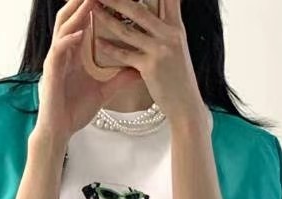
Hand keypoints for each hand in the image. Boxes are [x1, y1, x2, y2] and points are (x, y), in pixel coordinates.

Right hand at [36, 0, 144, 143]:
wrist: (59, 131)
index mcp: (75, 52)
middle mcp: (64, 51)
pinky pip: (57, 51)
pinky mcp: (50, 73)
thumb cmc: (76, 110)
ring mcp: (55, 60)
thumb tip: (140, 69)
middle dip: (82, 0)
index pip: (83, 20)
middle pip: (71, 16)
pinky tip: (79, 34)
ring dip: (75, 13)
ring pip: (63, 28)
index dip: (93, 4)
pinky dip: (67, 41)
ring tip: (90, 0)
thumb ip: (119, 78)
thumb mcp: (104, 91)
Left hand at [90, 0, 205, 124]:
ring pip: (127, 29)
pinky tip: (99, 41)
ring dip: (107, 17)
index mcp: (176, 26)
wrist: (187, 105)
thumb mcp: (178, 47)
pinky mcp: (150, 67)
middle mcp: (169, 34)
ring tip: (94, 8)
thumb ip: (167, 28)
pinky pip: (125, 54)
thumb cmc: (179, 77)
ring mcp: (159, 50)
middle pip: (138, 7)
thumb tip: (157, 12)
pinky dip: (110, 48)